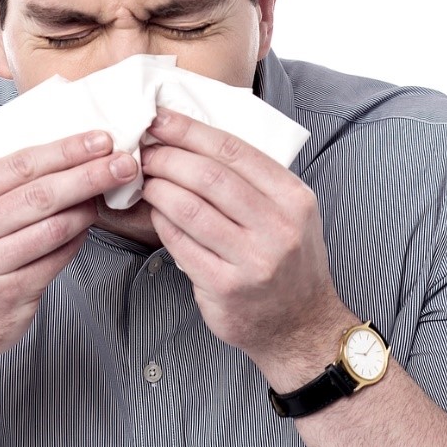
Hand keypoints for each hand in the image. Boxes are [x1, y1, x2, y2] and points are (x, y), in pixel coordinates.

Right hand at [0, 130, 137, 365]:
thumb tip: (62, 159)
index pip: (18, 165)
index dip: (65, 150)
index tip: (99, 140)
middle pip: (40, 194)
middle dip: (88, 174)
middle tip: (123, 163)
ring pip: (53, 228)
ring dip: (87, 210)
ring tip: (106, 197)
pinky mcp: (9, 296)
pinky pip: (56, 260)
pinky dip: (76, 242)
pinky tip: (85, 230)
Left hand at [140, 109, 348, 372]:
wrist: (302, 327)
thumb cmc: (288, 262)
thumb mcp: (290, 213)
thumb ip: (253, 181)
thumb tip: (192, 141)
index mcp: (294, 199)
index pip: (234, 151)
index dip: (190, 131)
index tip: (161, 119)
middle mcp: (279, 228)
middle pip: (209, 176)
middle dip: (168, 157)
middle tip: (144, 151)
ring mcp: (253, 260)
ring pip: (190, 209)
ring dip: (158, 188)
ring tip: (143, 178)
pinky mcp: (226, 288)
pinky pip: (181, 245)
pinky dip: (160, 223)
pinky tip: (153, 212)